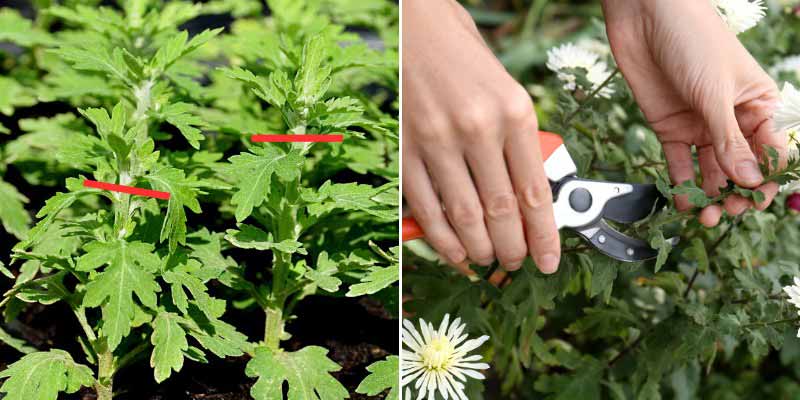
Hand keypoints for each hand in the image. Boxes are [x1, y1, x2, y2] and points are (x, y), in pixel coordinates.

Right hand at [402, 0, 559, 272]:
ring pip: (464, 217)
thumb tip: (528, 196)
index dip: (543, 236)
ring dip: (479, 250)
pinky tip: (454, 252)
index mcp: (513, 111)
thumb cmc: (465, 53)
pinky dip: (441, 238)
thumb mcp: (507, 91)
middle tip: (515, 263)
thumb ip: (517, 142)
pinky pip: (425, 207)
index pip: (534, 192)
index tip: (548, 260)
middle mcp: (477, 128)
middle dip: (511, 249)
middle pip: (500, 212)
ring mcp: (437, 140)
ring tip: (488, 261)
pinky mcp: (406, 148)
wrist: (415, 22)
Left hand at [602, 0, 786, 225]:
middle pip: (742, 167)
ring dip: (711, 195)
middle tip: (729, 210)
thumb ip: (729, 139)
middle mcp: (732, 119)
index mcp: (759, 104)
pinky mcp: (671, 127)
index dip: (767, 178)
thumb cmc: (692, 41)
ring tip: (706, 216)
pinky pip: (680, 163)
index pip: (772, 151)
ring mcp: (701, 125)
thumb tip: (750, 180)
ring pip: (711, 170)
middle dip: (739, 192)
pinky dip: (682, 183)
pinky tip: (683, 202)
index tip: (757, 199)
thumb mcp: (715, 92)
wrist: (645, 17)